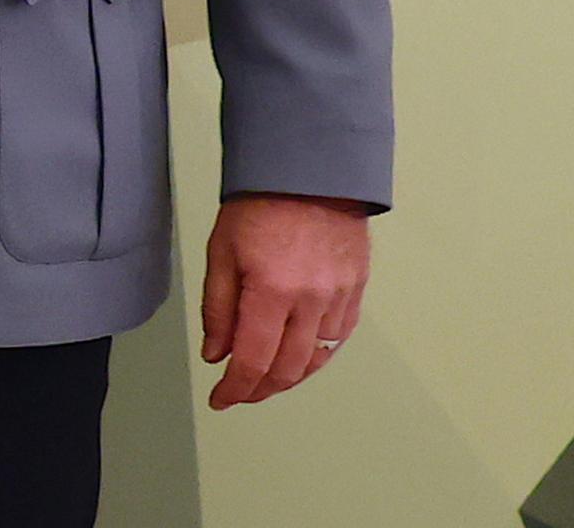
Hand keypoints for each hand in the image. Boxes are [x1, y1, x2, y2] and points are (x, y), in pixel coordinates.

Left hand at [200, 193, 370, 408]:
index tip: (220, 400)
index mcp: (271, 291)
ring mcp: (339, 297)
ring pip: (317, 358)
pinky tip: (299, 350)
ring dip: (290, 375)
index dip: (235, 389)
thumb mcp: (220, 252)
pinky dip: (317, 351)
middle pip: (288, 369)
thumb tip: (216, 354)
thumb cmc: (258, 206)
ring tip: (265, 377)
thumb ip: (218, 309)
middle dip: (261, 389)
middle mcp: (311, 301)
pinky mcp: (357, 290)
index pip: (253, 360)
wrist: (311, 173)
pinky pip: (338, 336)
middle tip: (240, 392)